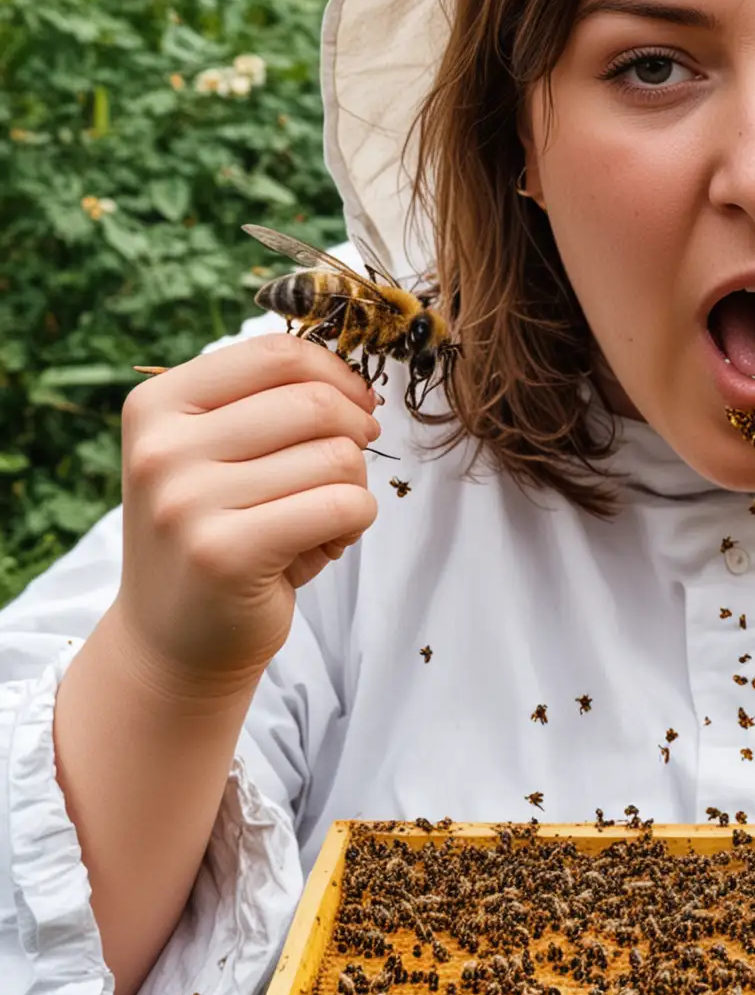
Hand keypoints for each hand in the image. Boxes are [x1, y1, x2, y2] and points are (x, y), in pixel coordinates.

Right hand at [115, 333, 381, 696]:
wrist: (173, 640)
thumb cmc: (218, 532)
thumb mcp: (222, 453)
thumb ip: (272, 405)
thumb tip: (359, 387)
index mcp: (157, 404)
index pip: (276, 354)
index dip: (337, 375)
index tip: (358, 406)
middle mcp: (161, 448)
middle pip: (314, 404)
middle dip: (354, 436)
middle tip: (344, 472)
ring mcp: (186, 502)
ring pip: (337, 458)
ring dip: (352, 489)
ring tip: (320, 520)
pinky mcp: (225, 554)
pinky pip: (342, 506)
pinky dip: (355, 523)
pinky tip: (326, 544)